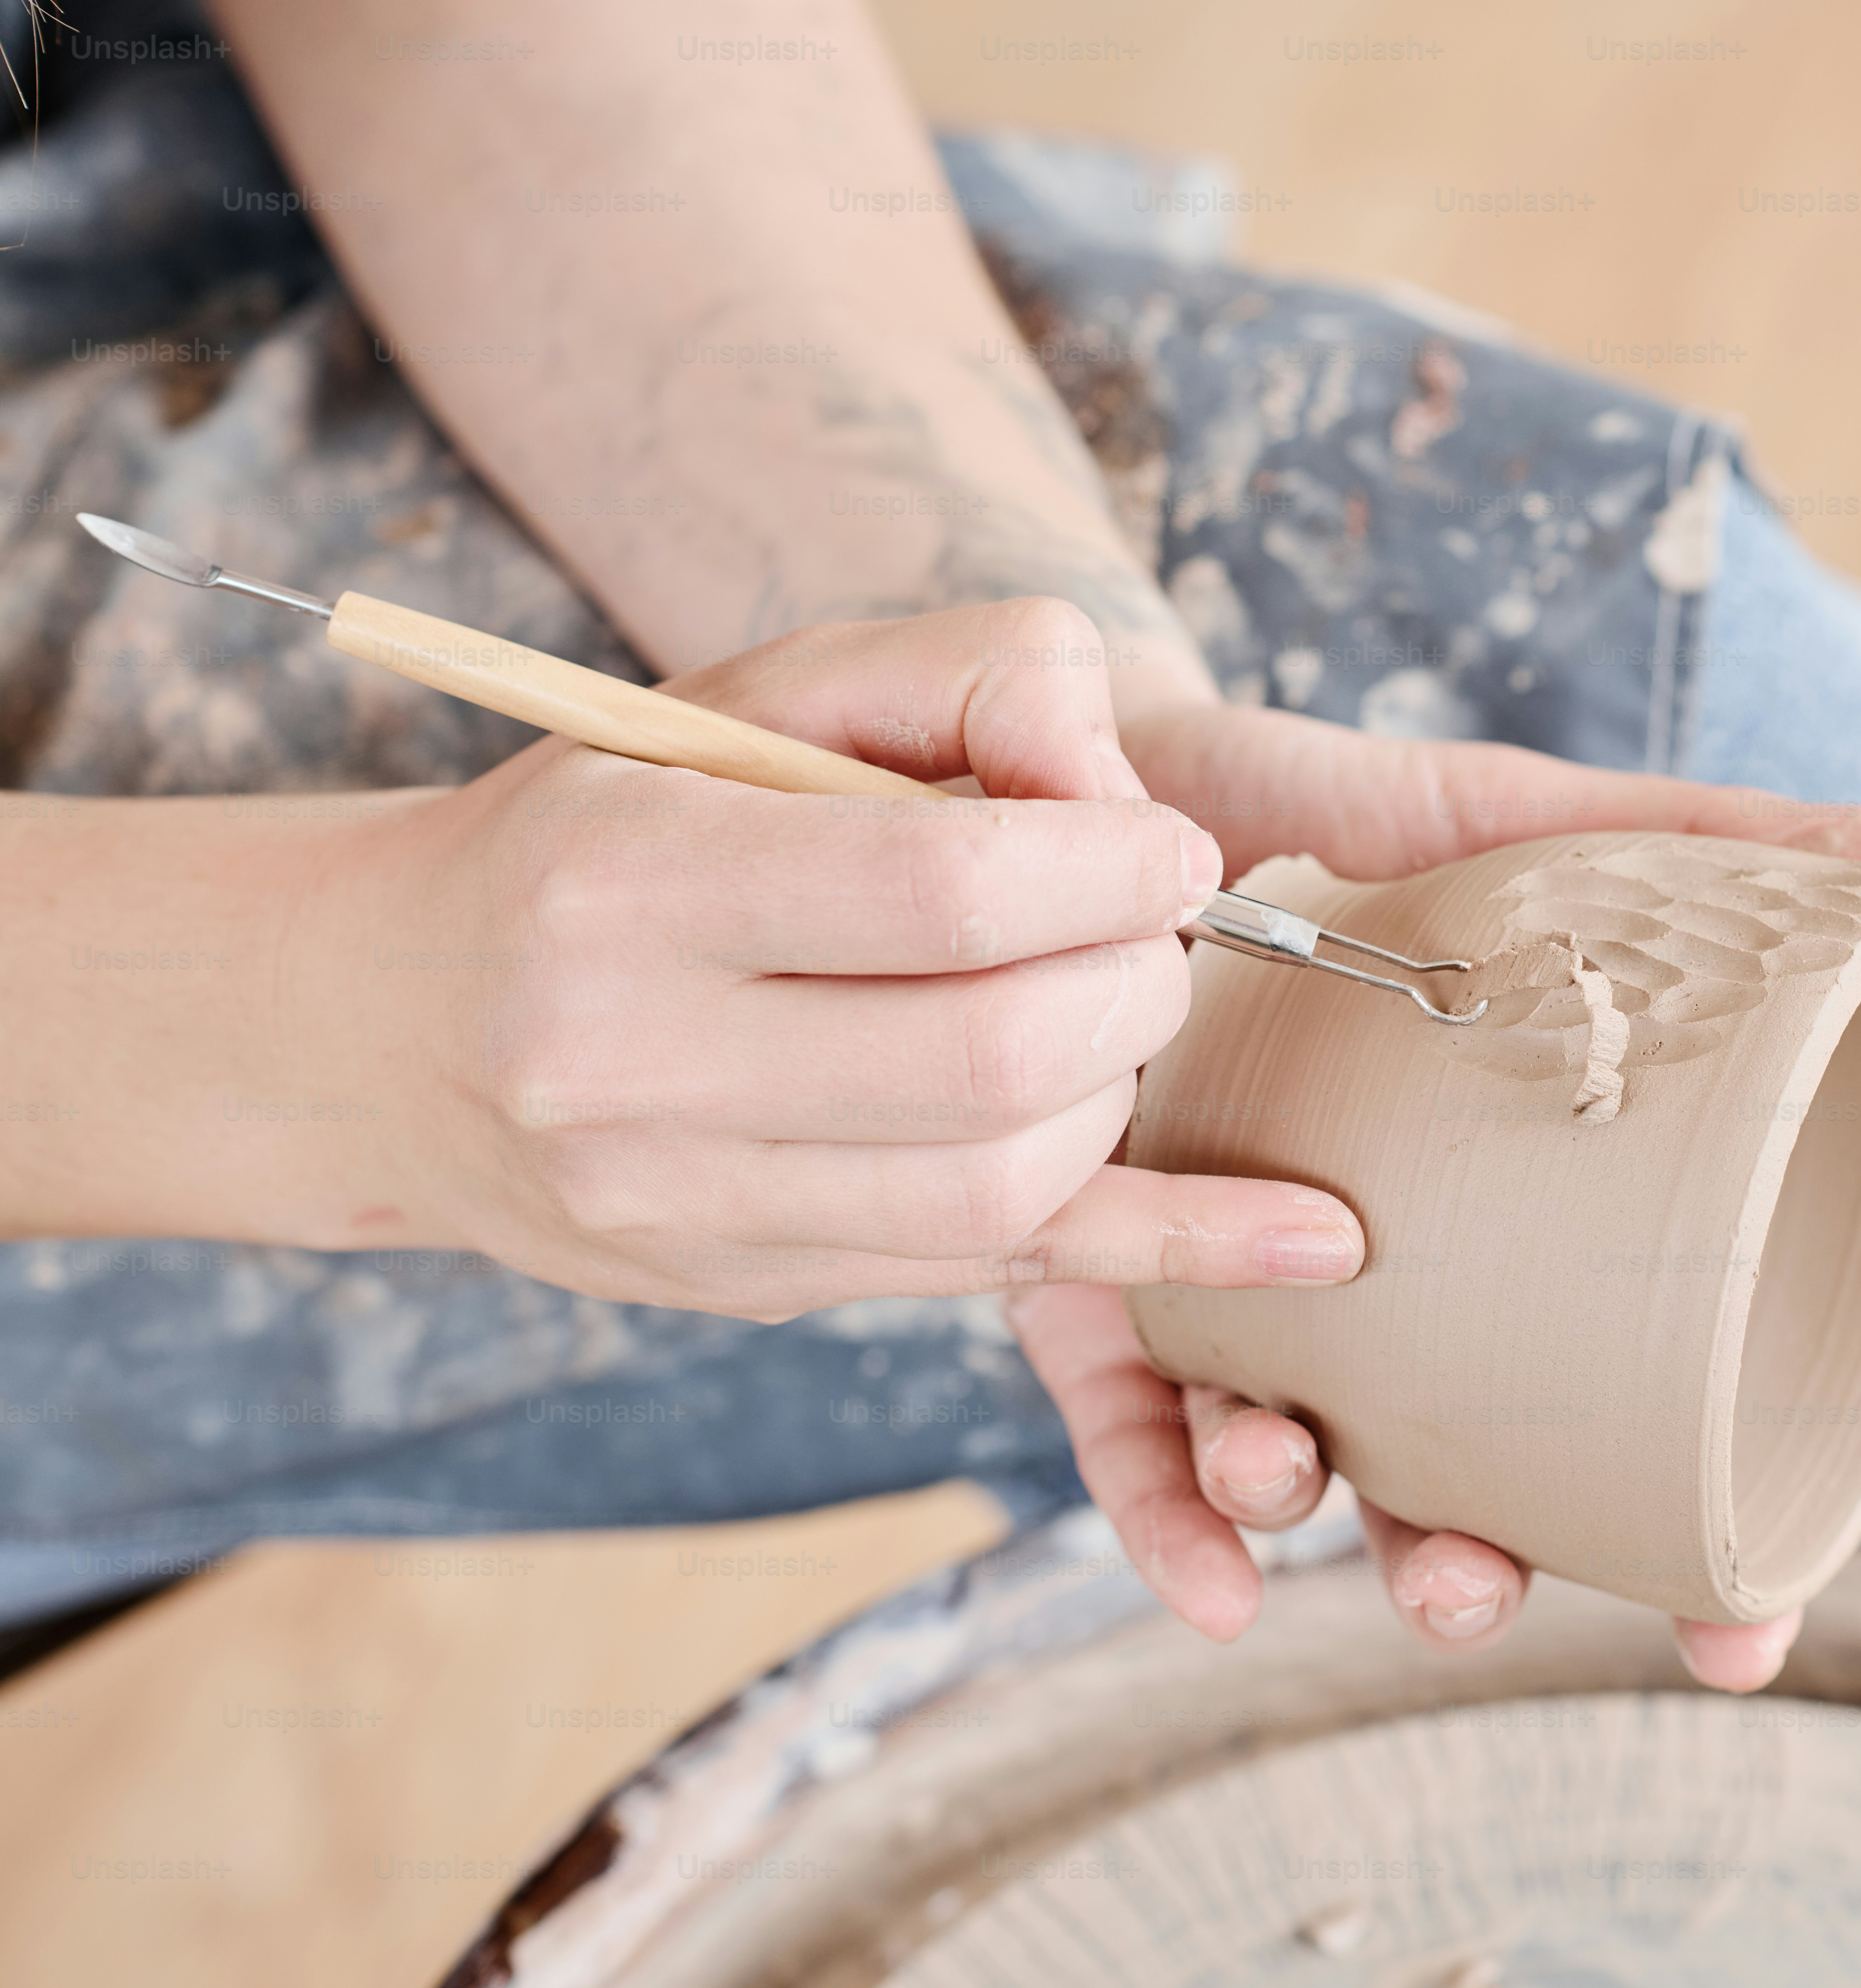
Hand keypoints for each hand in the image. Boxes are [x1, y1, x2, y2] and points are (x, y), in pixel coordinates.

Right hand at [293, 600, 1368, 1321]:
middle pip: (999, 1055)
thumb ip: (964, 680)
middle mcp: (631, 1066)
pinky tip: (1313, 1245)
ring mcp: (684, 1207)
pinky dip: (1177, 1253)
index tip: (1172, 849)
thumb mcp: (762, 693)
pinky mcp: (749, 1287)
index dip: (1114, 866)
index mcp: (625, 885)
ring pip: (1010, 1187)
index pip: (947, 892)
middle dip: (1137, 986)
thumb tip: (1126, 786)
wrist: (400, 1018)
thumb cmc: (617, 819)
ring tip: (1122, 1018)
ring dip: (1130, 1095)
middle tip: (1154, 935)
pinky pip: (1001, 1278)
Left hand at [1013, 700, 1860, 1691]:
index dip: (1679, 1552)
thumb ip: (1710, 844)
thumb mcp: (1524, 823)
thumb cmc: (1339, 809)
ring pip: (1278, 1455)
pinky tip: (1216, 1583)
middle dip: (1462, 1562)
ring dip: (1299, 1507)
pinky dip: (1163, 1511)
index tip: (1737, 1638)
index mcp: (1495, 1219)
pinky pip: (1126, 1424)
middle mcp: (1367, 1282)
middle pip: (1440, 1477)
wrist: (1120, 771)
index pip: (1608, 1417)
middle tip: (1476, 1588)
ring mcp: (1223, 1288)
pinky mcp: (1090, 1267)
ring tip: (1304, 1485)